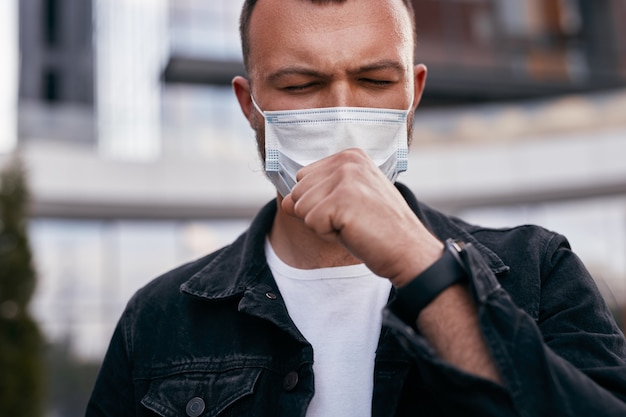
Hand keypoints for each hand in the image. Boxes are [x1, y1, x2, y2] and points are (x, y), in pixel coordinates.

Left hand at [281, 148, 442, 285]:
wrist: (408, 251)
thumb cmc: (376, 229)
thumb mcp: (345, 202)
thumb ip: (316, 194)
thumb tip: (285, 203)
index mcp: (350, 156)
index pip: (303, 178)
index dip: (320, 202)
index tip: (350, 209)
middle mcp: (348, 161)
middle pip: (298, 192)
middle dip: (318, 214)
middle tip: (352, 220)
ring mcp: (346, 178)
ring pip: (301, 208)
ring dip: (323, 225)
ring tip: (353, 225)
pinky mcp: (343, 199)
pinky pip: (311, 223)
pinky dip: (328, 235)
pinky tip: (353, 231)